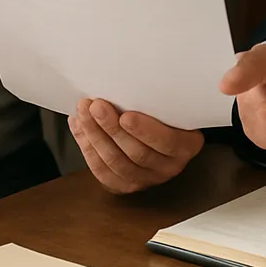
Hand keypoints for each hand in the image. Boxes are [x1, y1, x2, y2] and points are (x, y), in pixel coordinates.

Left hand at [68, 97, 203, 192]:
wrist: (159, 130)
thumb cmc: (164, 110)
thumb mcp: (169, 104)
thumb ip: (156, 99)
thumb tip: (126, 81)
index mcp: (186, 146)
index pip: (167, 142)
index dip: (145, 131)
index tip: (126, 116)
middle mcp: (169, 166)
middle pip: (137, 153)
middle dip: (111, 128)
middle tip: (96, 106)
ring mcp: (147, 179)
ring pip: (116, 163)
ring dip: (95, 136)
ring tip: (83, 113)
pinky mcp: (126, 185)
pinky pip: (103, 172)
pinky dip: (87, 148)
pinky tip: (79, 127)